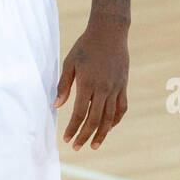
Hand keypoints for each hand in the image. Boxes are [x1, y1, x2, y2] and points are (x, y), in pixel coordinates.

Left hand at [53, 20, 129, 149]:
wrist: (109, 33)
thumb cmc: (85, 46)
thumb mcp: (69, 63)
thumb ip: (63, 85)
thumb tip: (57, 106)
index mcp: (88, 83)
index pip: (80, 113)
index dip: (73, 128)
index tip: (66, 138)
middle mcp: (103, 88)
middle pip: (95, 120)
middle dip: (85, 136)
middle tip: (76, 147)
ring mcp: (116, 88)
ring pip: (110, 118)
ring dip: (102, 134)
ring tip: (94, 145)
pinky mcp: (123, 86)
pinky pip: (121, 108)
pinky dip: (115, 120)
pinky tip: (108, 127)